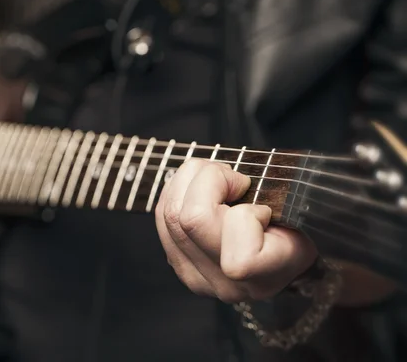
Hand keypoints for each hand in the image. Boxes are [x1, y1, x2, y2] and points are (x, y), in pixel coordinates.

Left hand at [155, 159, 317, 302]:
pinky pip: (162, 216)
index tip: (264, 209)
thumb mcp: (303, 209)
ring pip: (170, 213)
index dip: (248, 217)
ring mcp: (197, 277)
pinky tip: (200, 190)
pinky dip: (177, 190)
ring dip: (191, 179)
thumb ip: (280, 200)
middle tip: (235, 179)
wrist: (285, 247)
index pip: (238, 260)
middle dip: (211, 179)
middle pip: (191, 220)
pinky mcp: (177, 263)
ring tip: (219, 179)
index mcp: (268, 277)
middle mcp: (228, 285)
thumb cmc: (298, 219)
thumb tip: (236, 182)